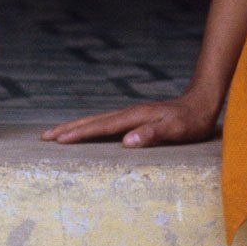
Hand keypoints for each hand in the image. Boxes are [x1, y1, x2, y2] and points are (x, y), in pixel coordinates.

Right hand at [40, 92, 220, 147]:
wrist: (202, 103)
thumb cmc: (191, 121)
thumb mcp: (176, 130)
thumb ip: (152, 134)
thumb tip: (126, 142)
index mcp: (134, 117)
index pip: (100, 127)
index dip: (79, 133)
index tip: (58, 139)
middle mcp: (128, 113)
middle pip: (92, 120)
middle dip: (68, 128)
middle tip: (44, 137)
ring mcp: (130, 114)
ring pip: (96, 120)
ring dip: (76, 126)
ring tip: (57, 133)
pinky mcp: (135, 118)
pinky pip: (105, 123)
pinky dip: (90, 126)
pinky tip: (87, 131)